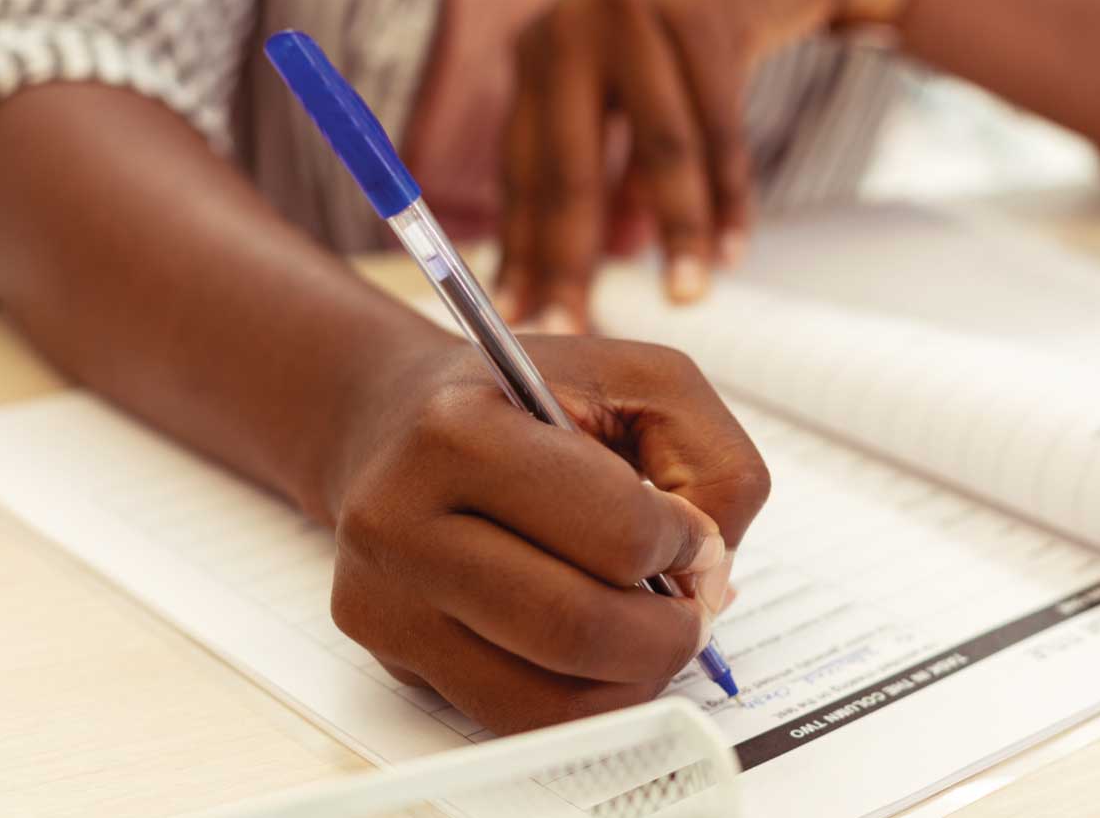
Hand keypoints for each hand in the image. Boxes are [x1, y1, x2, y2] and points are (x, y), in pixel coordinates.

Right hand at [322, 336, 768, 732]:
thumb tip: (713, 569)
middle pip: (577, 628)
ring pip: (549, 698)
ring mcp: (386, 599)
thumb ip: (713, 458)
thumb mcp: (639, 379)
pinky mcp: (393, 655)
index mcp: (456, 432)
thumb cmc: (526, 399)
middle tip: (693, 605)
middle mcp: (399, 520)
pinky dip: (589, 704)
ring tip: (654, 632)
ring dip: (636, 678)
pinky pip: (518, 720)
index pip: (616, 532)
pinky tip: (607, 656)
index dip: (686, 543)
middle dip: (670, 631)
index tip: (693, 533)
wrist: (392, 420)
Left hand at [496, 0, 859, 330]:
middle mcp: (571, 31)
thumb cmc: (683, 43)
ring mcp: (634, 15)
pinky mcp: (701, 14)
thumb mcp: (628, 103)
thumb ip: (607, 181)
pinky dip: (731, 196)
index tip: (517, 321)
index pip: (523, 173)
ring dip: (677, 233)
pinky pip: (721, 129)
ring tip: (686, 298)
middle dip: (571, 258)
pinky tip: (733, 250)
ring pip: (659, 151)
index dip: (521, 251)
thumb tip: (582, 273)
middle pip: (570, 168)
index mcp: (539, 57)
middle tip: (574, 328)